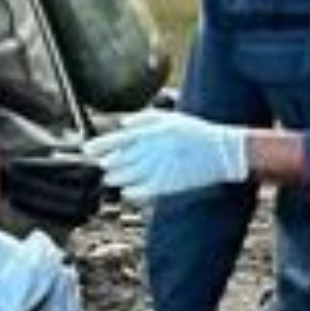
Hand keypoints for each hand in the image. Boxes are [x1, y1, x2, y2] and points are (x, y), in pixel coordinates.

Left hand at [87, 110, 252, 200]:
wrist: (222, 152)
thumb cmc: (197, 133)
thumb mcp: (170, 118)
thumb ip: (143, 120)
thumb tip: (122, 123)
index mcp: (148, 133)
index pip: (113, 140)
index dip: (97, 146)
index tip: (87, 150)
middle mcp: (148, 151)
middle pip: (114, 160)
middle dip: (107, 162)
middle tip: (105, 163)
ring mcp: (154, 169)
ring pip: (121, 177)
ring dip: (115, 177)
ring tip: (114, 176)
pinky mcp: (163, 186)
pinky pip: (136, 192)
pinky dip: (129, 191)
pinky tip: (129, 189)